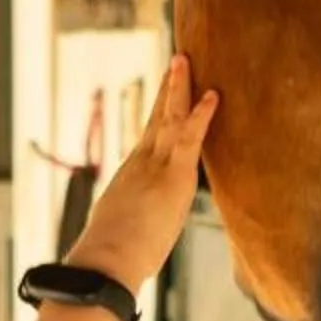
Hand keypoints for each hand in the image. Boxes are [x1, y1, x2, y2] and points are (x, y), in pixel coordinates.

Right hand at [70, 57, 217, 294]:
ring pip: (170, 118)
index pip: (150, 139)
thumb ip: (131, 228)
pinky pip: (189, 137)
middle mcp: (141, 164)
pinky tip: (213, 95)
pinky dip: (201, 115)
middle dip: (168, 90)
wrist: (107, 262)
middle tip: (177, 62)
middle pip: (157, 119)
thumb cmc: (111, 260)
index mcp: (132, 177)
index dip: (159, 115)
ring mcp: (155, 167)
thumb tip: (128, 243)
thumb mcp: (121, 236)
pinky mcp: (172, 176)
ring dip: (179, 87)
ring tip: (184, 59)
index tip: (165, 95)